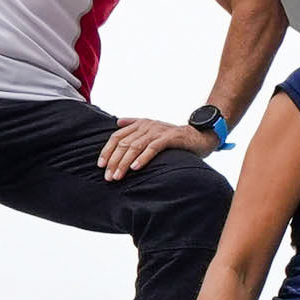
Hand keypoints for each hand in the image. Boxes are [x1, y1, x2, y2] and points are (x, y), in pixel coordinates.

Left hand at [97, 116, 212, 180]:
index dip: (107, 151)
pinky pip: (152, 148)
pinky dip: (142, 158)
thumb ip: (135, 125)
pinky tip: (135, 168)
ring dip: (124, 163)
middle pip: (123, 143)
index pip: (116, 136)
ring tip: (118, 176)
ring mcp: (158, 131)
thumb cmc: (174, 137)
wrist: (199, 136)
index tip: (101, 165)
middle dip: (114, 161)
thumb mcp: (153, 130)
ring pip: (135, 147)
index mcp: (140, 124)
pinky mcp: (169, 138)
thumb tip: (118, 122)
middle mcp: (147, 126)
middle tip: (108, 177)